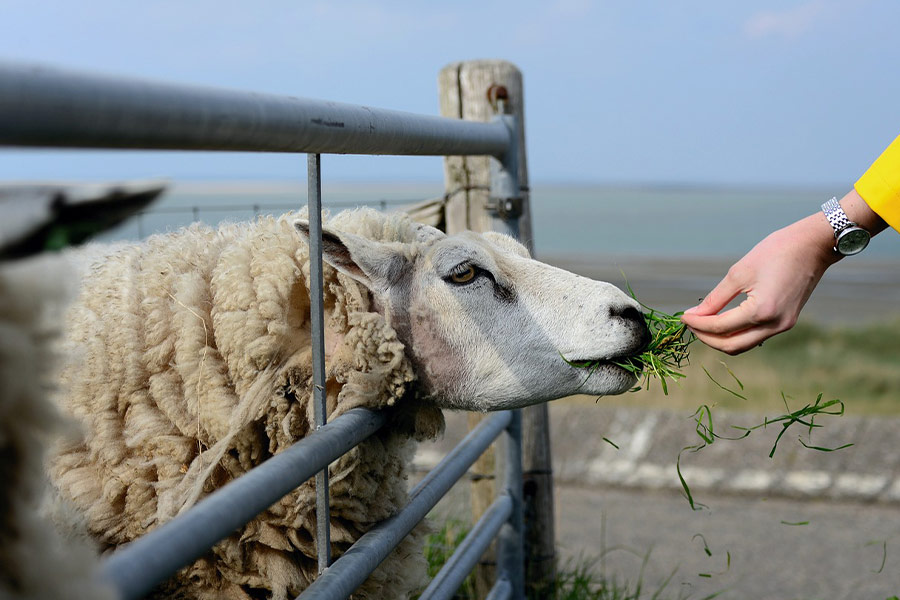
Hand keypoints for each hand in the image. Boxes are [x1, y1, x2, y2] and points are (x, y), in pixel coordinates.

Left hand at [681, 213, 838, 354]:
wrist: (813, 245)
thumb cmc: (776, 252)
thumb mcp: (739, 273)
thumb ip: (715, 299)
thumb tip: (694, 315)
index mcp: (762, 311)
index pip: (720, 328)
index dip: (697, 324)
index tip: (682, 317)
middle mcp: (775, 325)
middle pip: (731, 346)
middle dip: (706, 338)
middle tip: (691, 324)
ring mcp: (783, 326)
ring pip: (743, 345)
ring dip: (721, 339)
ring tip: (703, 324)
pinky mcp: (786, 322)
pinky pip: (755, 337)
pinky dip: (736, 334)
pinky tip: (723, 321)